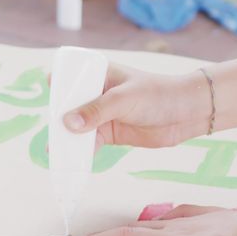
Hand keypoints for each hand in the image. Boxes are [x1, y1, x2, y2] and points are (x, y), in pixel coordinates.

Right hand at [63, 65, 210, 147]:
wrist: (186, 114)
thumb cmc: (158, 94)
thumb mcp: (124, 99)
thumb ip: (96, 111)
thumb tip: (67, 124)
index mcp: (96, 74)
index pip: (68, 77)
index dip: (56, 89)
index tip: (50, 104)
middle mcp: (95, 93)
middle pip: (68, 106)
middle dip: (57, 120)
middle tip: (50, 135)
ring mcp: (101, 114)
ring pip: (77, 127)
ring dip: (67, 140)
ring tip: (55, 153)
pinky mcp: (109, 133)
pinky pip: (90, 143)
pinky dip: (81, 152)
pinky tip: (74, 161)